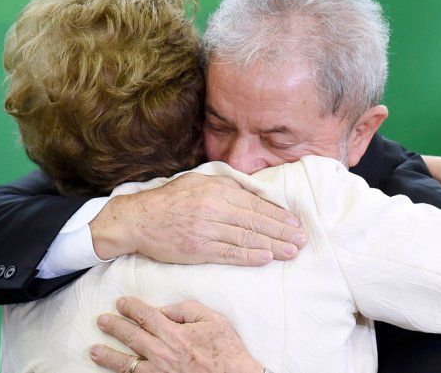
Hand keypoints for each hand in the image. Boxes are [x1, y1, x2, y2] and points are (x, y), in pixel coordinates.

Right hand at [89, 172, 305, 265]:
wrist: (139, 219)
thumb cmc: (171, 199)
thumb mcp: (200, 181)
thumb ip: (227, 187)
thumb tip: (255, 193)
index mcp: (217, 190)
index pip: (255, 204)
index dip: (278, 214)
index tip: (295, 223)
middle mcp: (214, 208)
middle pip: (255, 221)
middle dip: (282, 231)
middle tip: (302, 240)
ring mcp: (206, 229)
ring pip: (246, 238)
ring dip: (272, 246)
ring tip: (291, 251)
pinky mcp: (198, 249)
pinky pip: (229, 253)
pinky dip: (249, 256)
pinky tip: (266, 258)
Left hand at [90, 297, 263, 372]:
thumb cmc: (227, 350)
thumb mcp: (213, 320)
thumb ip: (187, 309)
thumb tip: (165, 309)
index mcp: (174, 334)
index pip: (145, 316)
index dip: (131, 308)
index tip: (120, 302)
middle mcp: (162, 354)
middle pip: (131, 337)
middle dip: (114, 327)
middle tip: (101, 321)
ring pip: (127, 364)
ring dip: (108, 356)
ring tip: (94, 351)